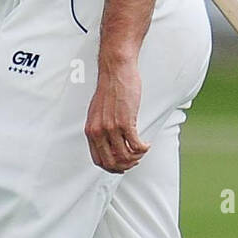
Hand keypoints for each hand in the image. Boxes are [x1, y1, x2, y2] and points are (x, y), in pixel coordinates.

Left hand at [84, 56, 148, 173]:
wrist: (115, 70)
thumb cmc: (109, 88)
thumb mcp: (97, 111)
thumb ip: (100, 127)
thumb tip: (108, 142)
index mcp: (91, 130)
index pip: (98, 160)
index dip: (112, 166)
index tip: (122, 164)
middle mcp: (99, 131)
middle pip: (111, 162)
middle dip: (125, 166)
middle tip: (135, 160)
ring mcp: (111, 128)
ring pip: (125, 156)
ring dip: (137, 157)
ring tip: (142, 150)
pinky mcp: (125, 122)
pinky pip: (136, 145)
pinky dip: (143, 148)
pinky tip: (146, 144)